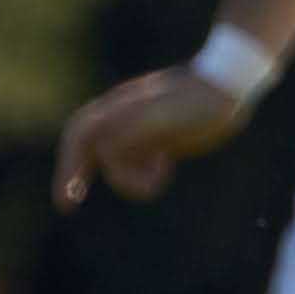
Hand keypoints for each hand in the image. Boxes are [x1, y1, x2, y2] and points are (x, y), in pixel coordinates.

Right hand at [52, 65, 257, 207]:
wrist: (228, 87)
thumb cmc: (197, 100)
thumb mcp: (165, 114)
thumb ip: (132, 129)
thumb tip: (105, 149)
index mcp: (119, 108)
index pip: (79, 135)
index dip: (67, 164)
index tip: (67, 195)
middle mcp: (121, 117)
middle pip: (85, 149)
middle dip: (75, 176)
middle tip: (68, 206)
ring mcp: (137, 129)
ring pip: (113, 162)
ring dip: (130, 177)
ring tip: (162, 172)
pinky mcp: (154, 140)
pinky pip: (133, 163)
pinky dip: (143, 174)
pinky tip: (165, 167)